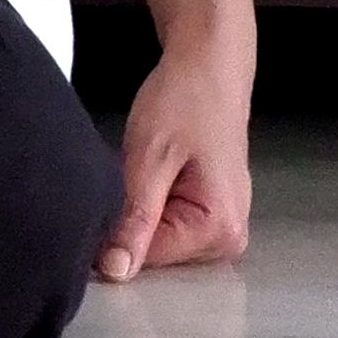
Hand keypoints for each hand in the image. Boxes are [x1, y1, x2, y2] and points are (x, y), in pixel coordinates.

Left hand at [95, 32, 253, 281]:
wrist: (208, 65)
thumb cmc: (185, 101)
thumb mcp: (149, 160)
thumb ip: (134, 220)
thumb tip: (116, 271)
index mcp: (219, 230)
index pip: (144, 259)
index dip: (114, 230)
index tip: (110, 192)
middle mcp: (228, 238)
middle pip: (153, 251)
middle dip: (129, 216)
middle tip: (134, 170)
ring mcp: (221, 226)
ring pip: (155, 235)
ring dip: (139, 206)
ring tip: (148, 167)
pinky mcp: (209, 211)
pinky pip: (165, 220)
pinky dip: (149, 198)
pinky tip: (155, 171)